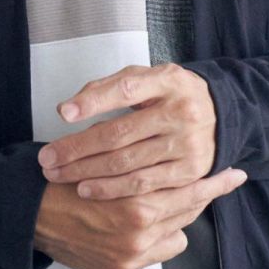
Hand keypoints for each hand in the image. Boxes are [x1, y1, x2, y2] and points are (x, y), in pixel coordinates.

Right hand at [34, 169, 247, 268]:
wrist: (27, 212)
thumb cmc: (66, 180)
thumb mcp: (109, 165)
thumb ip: (144, 172)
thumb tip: (179, 167)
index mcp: (136, 209)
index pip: (190, 195)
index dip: (215, 183)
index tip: (235, 174)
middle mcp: (136, 240)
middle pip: (187, 216)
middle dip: (201, 196)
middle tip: (222, 179)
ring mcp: (127, 260)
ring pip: (175, 237)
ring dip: (174, 219)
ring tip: (169, 199)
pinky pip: (153, 255)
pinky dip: (152, 240)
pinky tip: (144, 224)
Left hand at [38, 62, 219, 198]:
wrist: (221, 114)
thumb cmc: (170, 96)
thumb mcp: (146, 78)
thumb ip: (107, 87)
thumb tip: (68, 109)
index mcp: (168, 81)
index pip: (125, 89)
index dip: (93, 102)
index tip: (64, 114)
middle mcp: (181, 111)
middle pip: (120, 133)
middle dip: (78, 148)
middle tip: (47, 158)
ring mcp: (188, 143)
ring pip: (128, 162)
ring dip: (88, 172)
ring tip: (60, 175)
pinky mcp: (191, 171)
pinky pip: (145, 184)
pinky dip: (113, 189)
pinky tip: (88, 189)